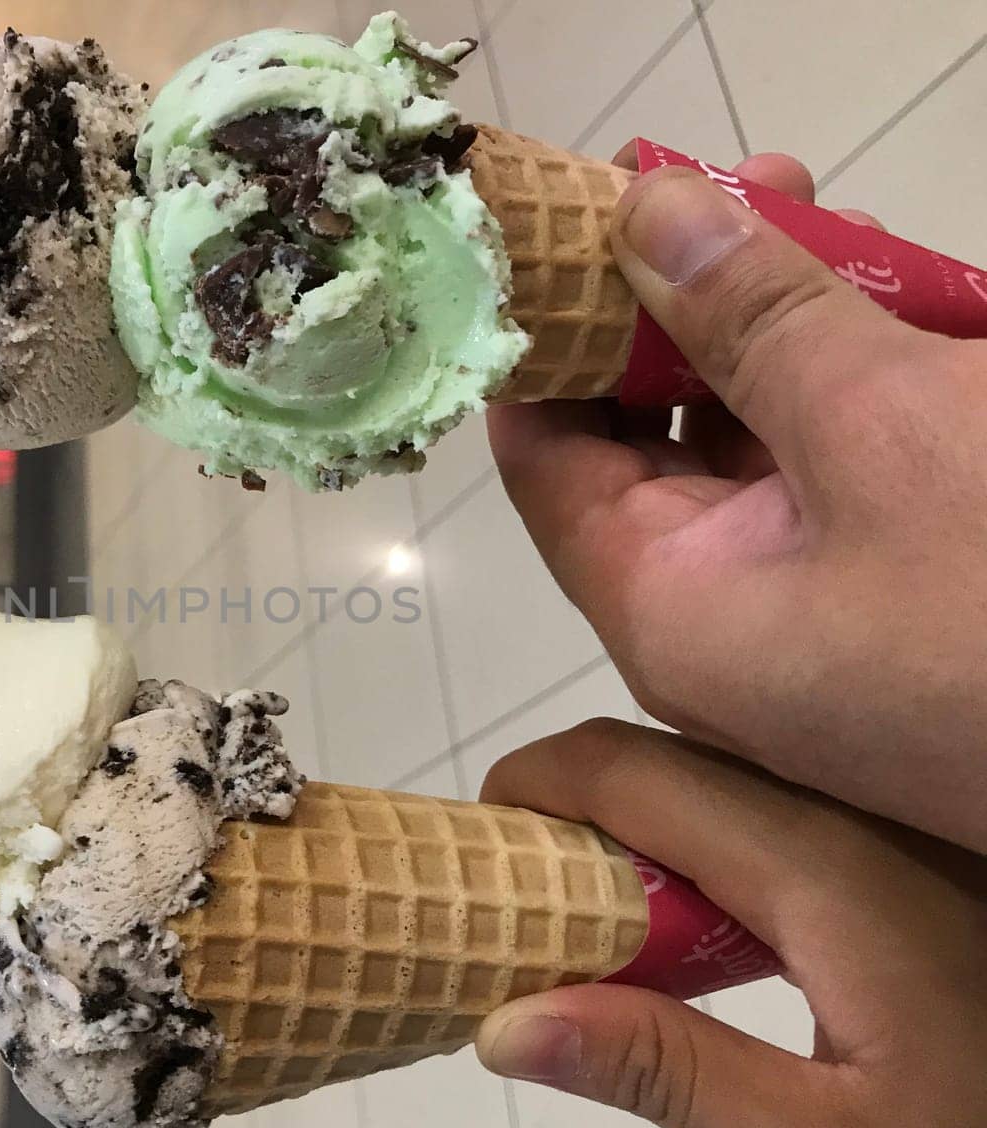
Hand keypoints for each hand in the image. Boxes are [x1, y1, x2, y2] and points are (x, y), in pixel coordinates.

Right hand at [474, 719, 986, 1127]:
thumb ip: (661, 1074)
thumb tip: (501, 1020)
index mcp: (822, 867)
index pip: (629, 769)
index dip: (531, 788)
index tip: (475, 854)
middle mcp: (853, 819)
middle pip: (665, 762)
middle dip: (569, 816)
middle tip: (523, 911)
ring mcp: (888, 833)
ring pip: (718, 783)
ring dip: (632, 837)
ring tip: (597, 931)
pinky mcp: (907, 864)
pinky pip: (770, 817)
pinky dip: (697, 856)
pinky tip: (700, 939)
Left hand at [486, 151, 986, 852]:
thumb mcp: (882, 424)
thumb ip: (752, 317)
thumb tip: (642, 215)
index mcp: (665, 603)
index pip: (545, 455)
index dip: (550, 333)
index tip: (577, 218)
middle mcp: (716, 619)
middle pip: (652, 438)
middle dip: (686, 305)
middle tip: (743, 182)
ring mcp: (812, 615)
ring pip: (756, 445)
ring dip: (783, 331)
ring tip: (826, 211)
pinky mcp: (896, 600)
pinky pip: (841, 478)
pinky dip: (857, 389)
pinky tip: (907, 305)